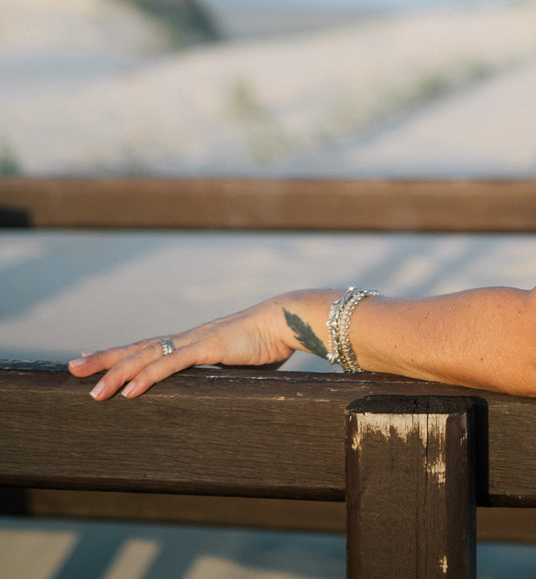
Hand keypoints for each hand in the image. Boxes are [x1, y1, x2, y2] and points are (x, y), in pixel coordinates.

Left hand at [68, 290, 331, 399]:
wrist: (289, 318)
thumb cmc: (270, 341)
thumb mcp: (239, 363)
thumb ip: (224, 373)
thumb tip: (222, 391)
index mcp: (193, 342)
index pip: (149, 347)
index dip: (121, 354)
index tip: (94, 358)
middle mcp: (188, 338)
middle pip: (138, 348)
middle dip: (104, 359)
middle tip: (72, 367)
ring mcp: (195, 342)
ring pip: (147, 357)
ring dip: (117, 373)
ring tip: (91, 389)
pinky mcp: (208, 348)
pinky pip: (171, 365)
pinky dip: (147, 377)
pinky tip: (129, 390)